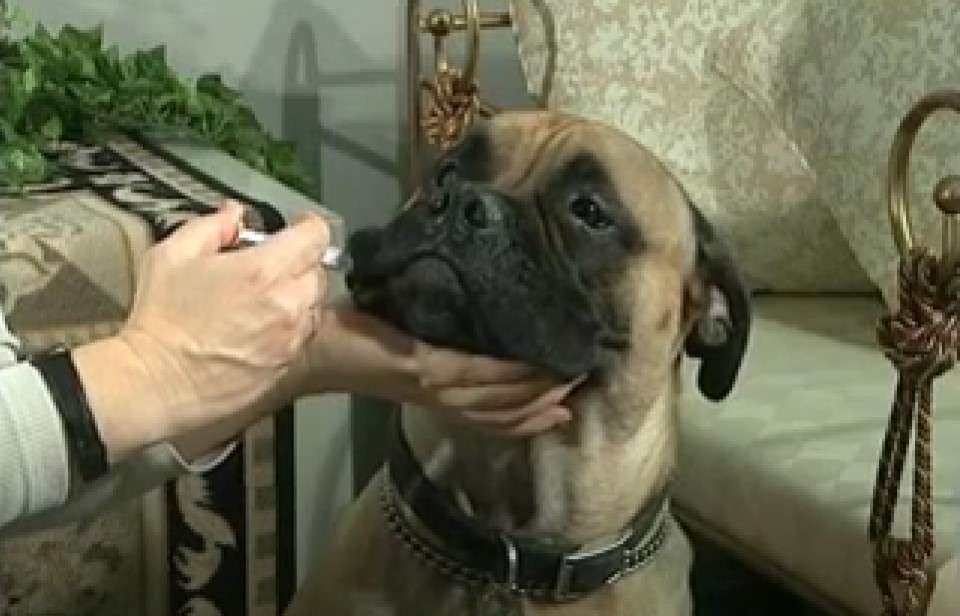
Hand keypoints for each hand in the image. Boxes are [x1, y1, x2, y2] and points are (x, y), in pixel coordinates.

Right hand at [74, 201, 328, 460]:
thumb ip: (212, 226)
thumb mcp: (173, 255)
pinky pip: (300, 336)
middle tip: (263, 269)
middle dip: (295, 264)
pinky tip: (252, 330)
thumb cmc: (161, 322)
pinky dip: (286, 328)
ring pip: (312, 305)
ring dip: (294, 298)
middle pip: (317, 270)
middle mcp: (286, 305)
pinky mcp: (287, 364)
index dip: (307, 226)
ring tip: (254, 303)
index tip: (298, 227)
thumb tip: (234, 215)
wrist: (155, 383)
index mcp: (263, 271)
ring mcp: (290, 338)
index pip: (316, 235)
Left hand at [305, 303, 577, 435]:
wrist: (301, 338)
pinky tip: (536, 371)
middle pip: (495, 409)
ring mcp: (429, 382)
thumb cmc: (339, 327)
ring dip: (533, 392)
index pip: (481, 405)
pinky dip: (510, 377)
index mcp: (427, 381)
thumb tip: (455, 293)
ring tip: (567, 381)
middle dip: (536, 404)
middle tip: (575, 392)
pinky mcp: (422, 367)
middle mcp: (432, 390)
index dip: (520, 411)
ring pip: (493, 397)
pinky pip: (476, 376)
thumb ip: (426, 324)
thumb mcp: (394, 324)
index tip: (558, 405)